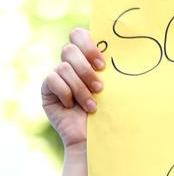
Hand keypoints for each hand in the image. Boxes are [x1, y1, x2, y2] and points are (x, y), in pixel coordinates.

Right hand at [41, 28, 104, 147]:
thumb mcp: (116, 89)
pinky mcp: (47, 90)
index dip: (88, 45)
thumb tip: (124, 48)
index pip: (79, 35)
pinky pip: (52, 79)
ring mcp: (57, 77)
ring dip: (80, 88)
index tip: (103, 65)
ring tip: (92, 105)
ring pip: (64, 67)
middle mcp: (70, 65)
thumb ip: (114, 69)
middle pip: (69, 49)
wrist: (97, 140)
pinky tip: (73, 107)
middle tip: (100, 87)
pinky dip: (66, 93)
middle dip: (86, 69)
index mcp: (87, 59)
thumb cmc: (112, 114)